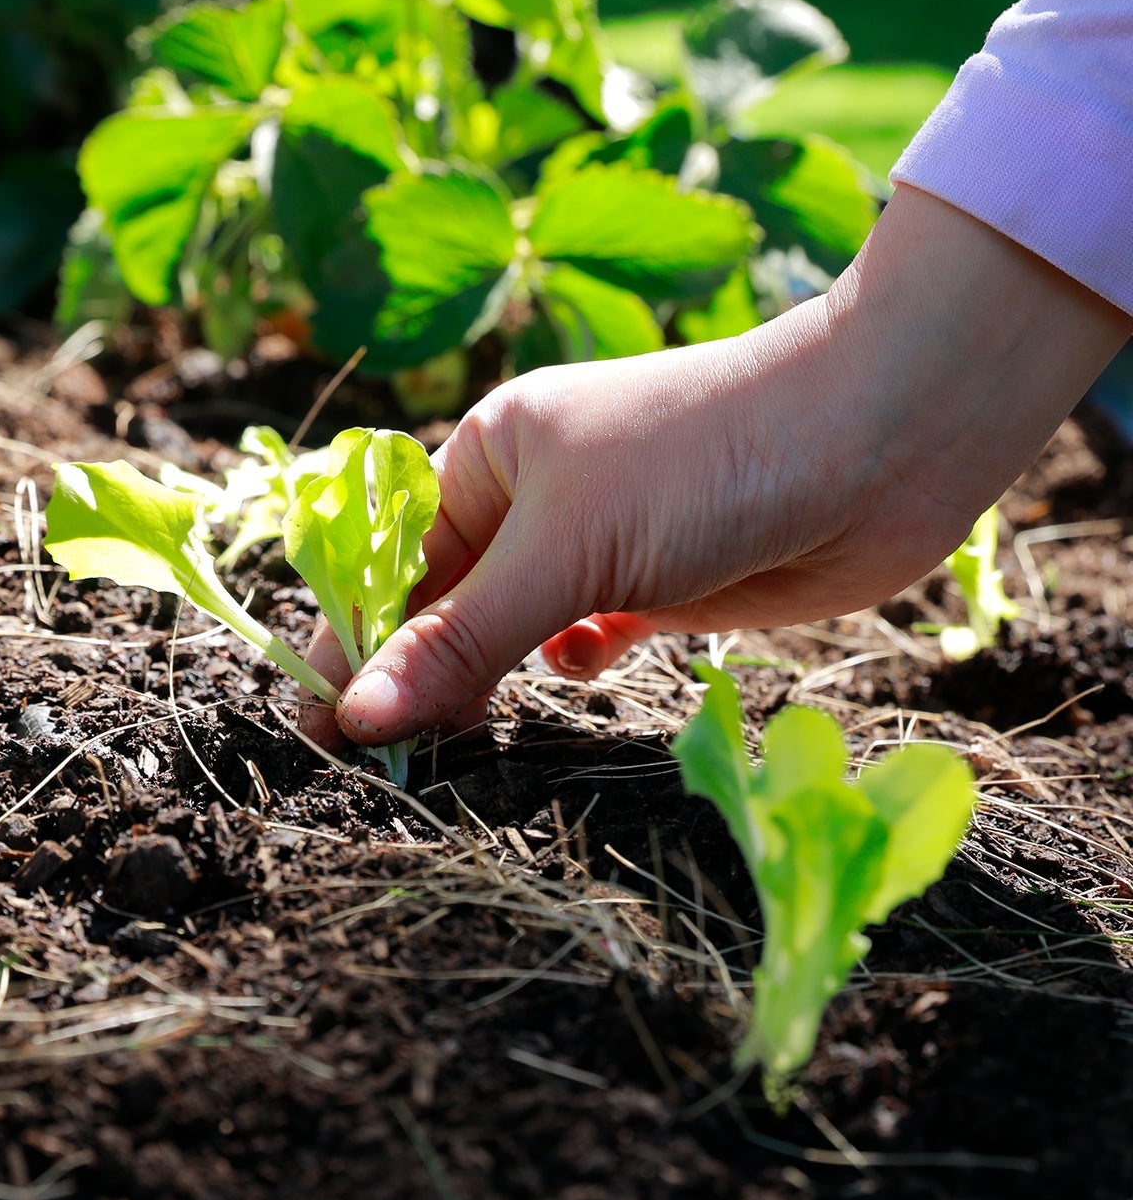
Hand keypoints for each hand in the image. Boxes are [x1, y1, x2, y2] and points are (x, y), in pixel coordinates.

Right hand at [303, 186, 1130, 750]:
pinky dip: (569, 662)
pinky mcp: (656, 589)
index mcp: (486, 457)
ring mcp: (597, 546)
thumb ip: (459, 641)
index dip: (352, 643)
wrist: (880, 441)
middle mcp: (533, 501)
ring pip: (510, 631)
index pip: (390, 562)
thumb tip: (356, 719)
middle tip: (381, 758)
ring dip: (485, 679)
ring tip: (457, 740)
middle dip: (415, 672)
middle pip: (444, 604)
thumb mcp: (564, 552)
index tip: (319, 728)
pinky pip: (582, 637)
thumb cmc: (703, 463)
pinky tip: (581, 669)